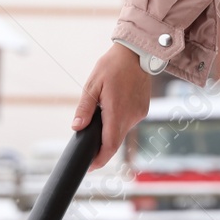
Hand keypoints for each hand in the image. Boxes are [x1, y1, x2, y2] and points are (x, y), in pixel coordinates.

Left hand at [73, 43, 153, 169]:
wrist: (137, 53)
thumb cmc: (112, 66)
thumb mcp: (92, 85)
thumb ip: (85, 108)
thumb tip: (76, 127)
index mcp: (117, 112)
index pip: (109, 145)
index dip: (100, 159)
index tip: (90, 166)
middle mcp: (131, 117)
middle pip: (115, 141)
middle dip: (102, 146)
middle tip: (89, 144)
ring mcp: (139, 114)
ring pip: (121, 131)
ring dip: (110, 130)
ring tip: (102, 112)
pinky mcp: (143, 110)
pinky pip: (128, 122)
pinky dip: (119, 120)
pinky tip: (114, 106)